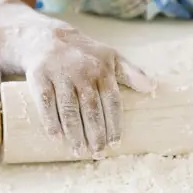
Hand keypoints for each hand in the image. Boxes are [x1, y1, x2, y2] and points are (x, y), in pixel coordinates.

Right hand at [23, 28, 154, 157]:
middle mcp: (82, 72)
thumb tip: (153, 87)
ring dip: (74, 133)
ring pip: (69, 108)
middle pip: (91, 108)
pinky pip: (45, 103)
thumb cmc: (85, 54)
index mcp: (103, 70)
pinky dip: (50, 121)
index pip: (112, 101)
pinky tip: (56, 138)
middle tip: (98, 154)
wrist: (47, 38)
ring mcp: (60, 74)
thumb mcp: (111, 57)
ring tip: (79, 152)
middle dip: (96, 134)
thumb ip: (132, 73)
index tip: (116, 143)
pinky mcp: (39, 76)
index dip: (114, 124)